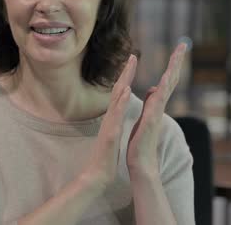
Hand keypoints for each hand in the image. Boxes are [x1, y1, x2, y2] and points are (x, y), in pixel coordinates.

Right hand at [80, 54, 136, 190]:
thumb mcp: (112, 134)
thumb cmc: (105, 155)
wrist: (97, 174)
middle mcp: (110, 117)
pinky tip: (125, 91)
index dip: (126, 78)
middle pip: (117, 91)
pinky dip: (120, 102)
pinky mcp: (110, 134)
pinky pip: (115, 115)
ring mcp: (109, 124)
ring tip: (130, 68)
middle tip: (132, 56)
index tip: (133, 62)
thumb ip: (115, 121)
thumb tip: (118, 111)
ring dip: (122, 83)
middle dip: (125, 73)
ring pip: (116, 100)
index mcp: (113, 117)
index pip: (120, 94)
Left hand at [126, 43, 186, 176]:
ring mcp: (157, 114)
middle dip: (176, 62)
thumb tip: (155, 89)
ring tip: (177, 55)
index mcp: (156, 105)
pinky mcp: (151, 122)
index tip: (178, 49)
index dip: (172, 64)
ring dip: (172, 71)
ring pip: (166, 89)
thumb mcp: (145, 117)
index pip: (166, 80)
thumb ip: (151, 103)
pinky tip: (162, 82)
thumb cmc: (141, 141)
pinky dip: (160, 92)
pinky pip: (156, 104)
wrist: (141, 163)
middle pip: (171, 80)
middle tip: (183, 44)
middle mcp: (159, 107)